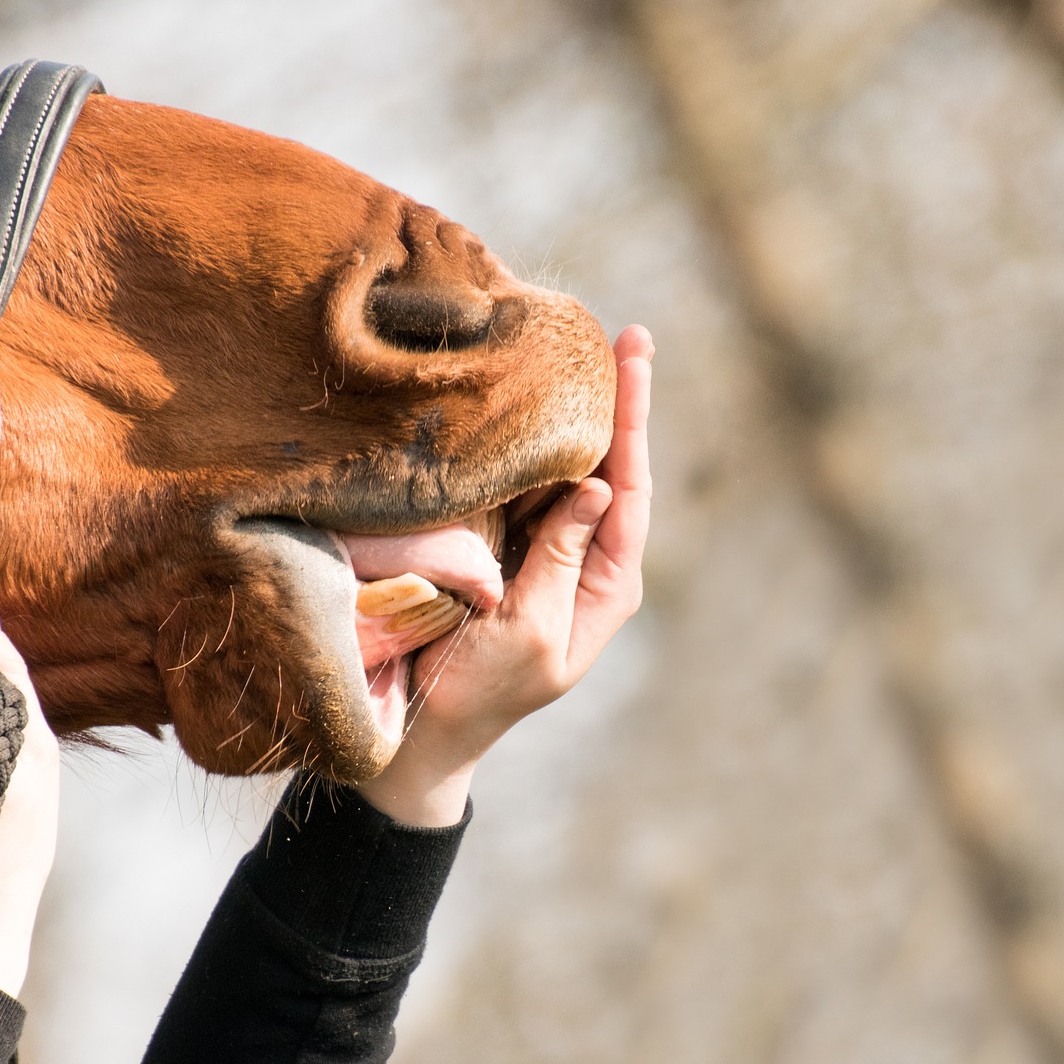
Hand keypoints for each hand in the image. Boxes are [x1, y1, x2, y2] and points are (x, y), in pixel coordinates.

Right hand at [358, 324, 652, 825]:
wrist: (427, 730)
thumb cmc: (479, 692)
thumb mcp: (528, 632)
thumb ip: (560, 560)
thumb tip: (596, 487)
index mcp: (608, 585)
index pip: (629, 487)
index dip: (633, 418)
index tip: (636, 354)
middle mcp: (586, 560)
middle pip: (609, 466)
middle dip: (615, 402)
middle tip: (623, 334)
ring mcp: (545, 552)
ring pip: (567, 470)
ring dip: (572, 416)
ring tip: (582, 351)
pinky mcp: (504, 549)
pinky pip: (524, 487)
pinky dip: (528, 445)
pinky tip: (524, 404)